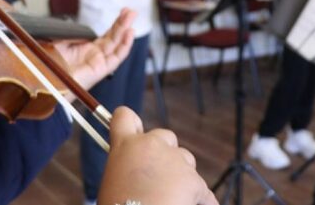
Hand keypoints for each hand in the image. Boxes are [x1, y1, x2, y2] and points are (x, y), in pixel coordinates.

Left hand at [53, 9, 135, 89]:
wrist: (45, 81)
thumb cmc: (49, 65)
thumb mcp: (60, 41)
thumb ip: (73, 33)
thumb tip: (84, 28)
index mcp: (86, 49)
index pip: (106, 34)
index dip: (115, 23)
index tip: (123, 11)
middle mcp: (94, 55)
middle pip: (113, 37)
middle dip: (123, 23)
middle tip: (131, 11)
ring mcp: (98, 62)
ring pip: (116, 45)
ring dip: (125, 30)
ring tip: (132, 17)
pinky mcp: (101, 70)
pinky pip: (116, 58)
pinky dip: (124, 46)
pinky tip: (129, 34)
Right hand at [98, 107, 218, 204]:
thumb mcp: (112, 181)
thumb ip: (125, 166)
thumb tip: (135, 173)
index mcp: (125, 145)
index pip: (125, 117)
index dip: (131, 124)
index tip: (136, 133)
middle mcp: (151, 145)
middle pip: (165, 136)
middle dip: (165, 153)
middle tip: (157, 178)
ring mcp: (175, 160)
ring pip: (185, 160)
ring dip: (181, 174)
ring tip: (170, 198)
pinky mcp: (194, 180)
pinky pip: (202, 190)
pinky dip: (198, 199)